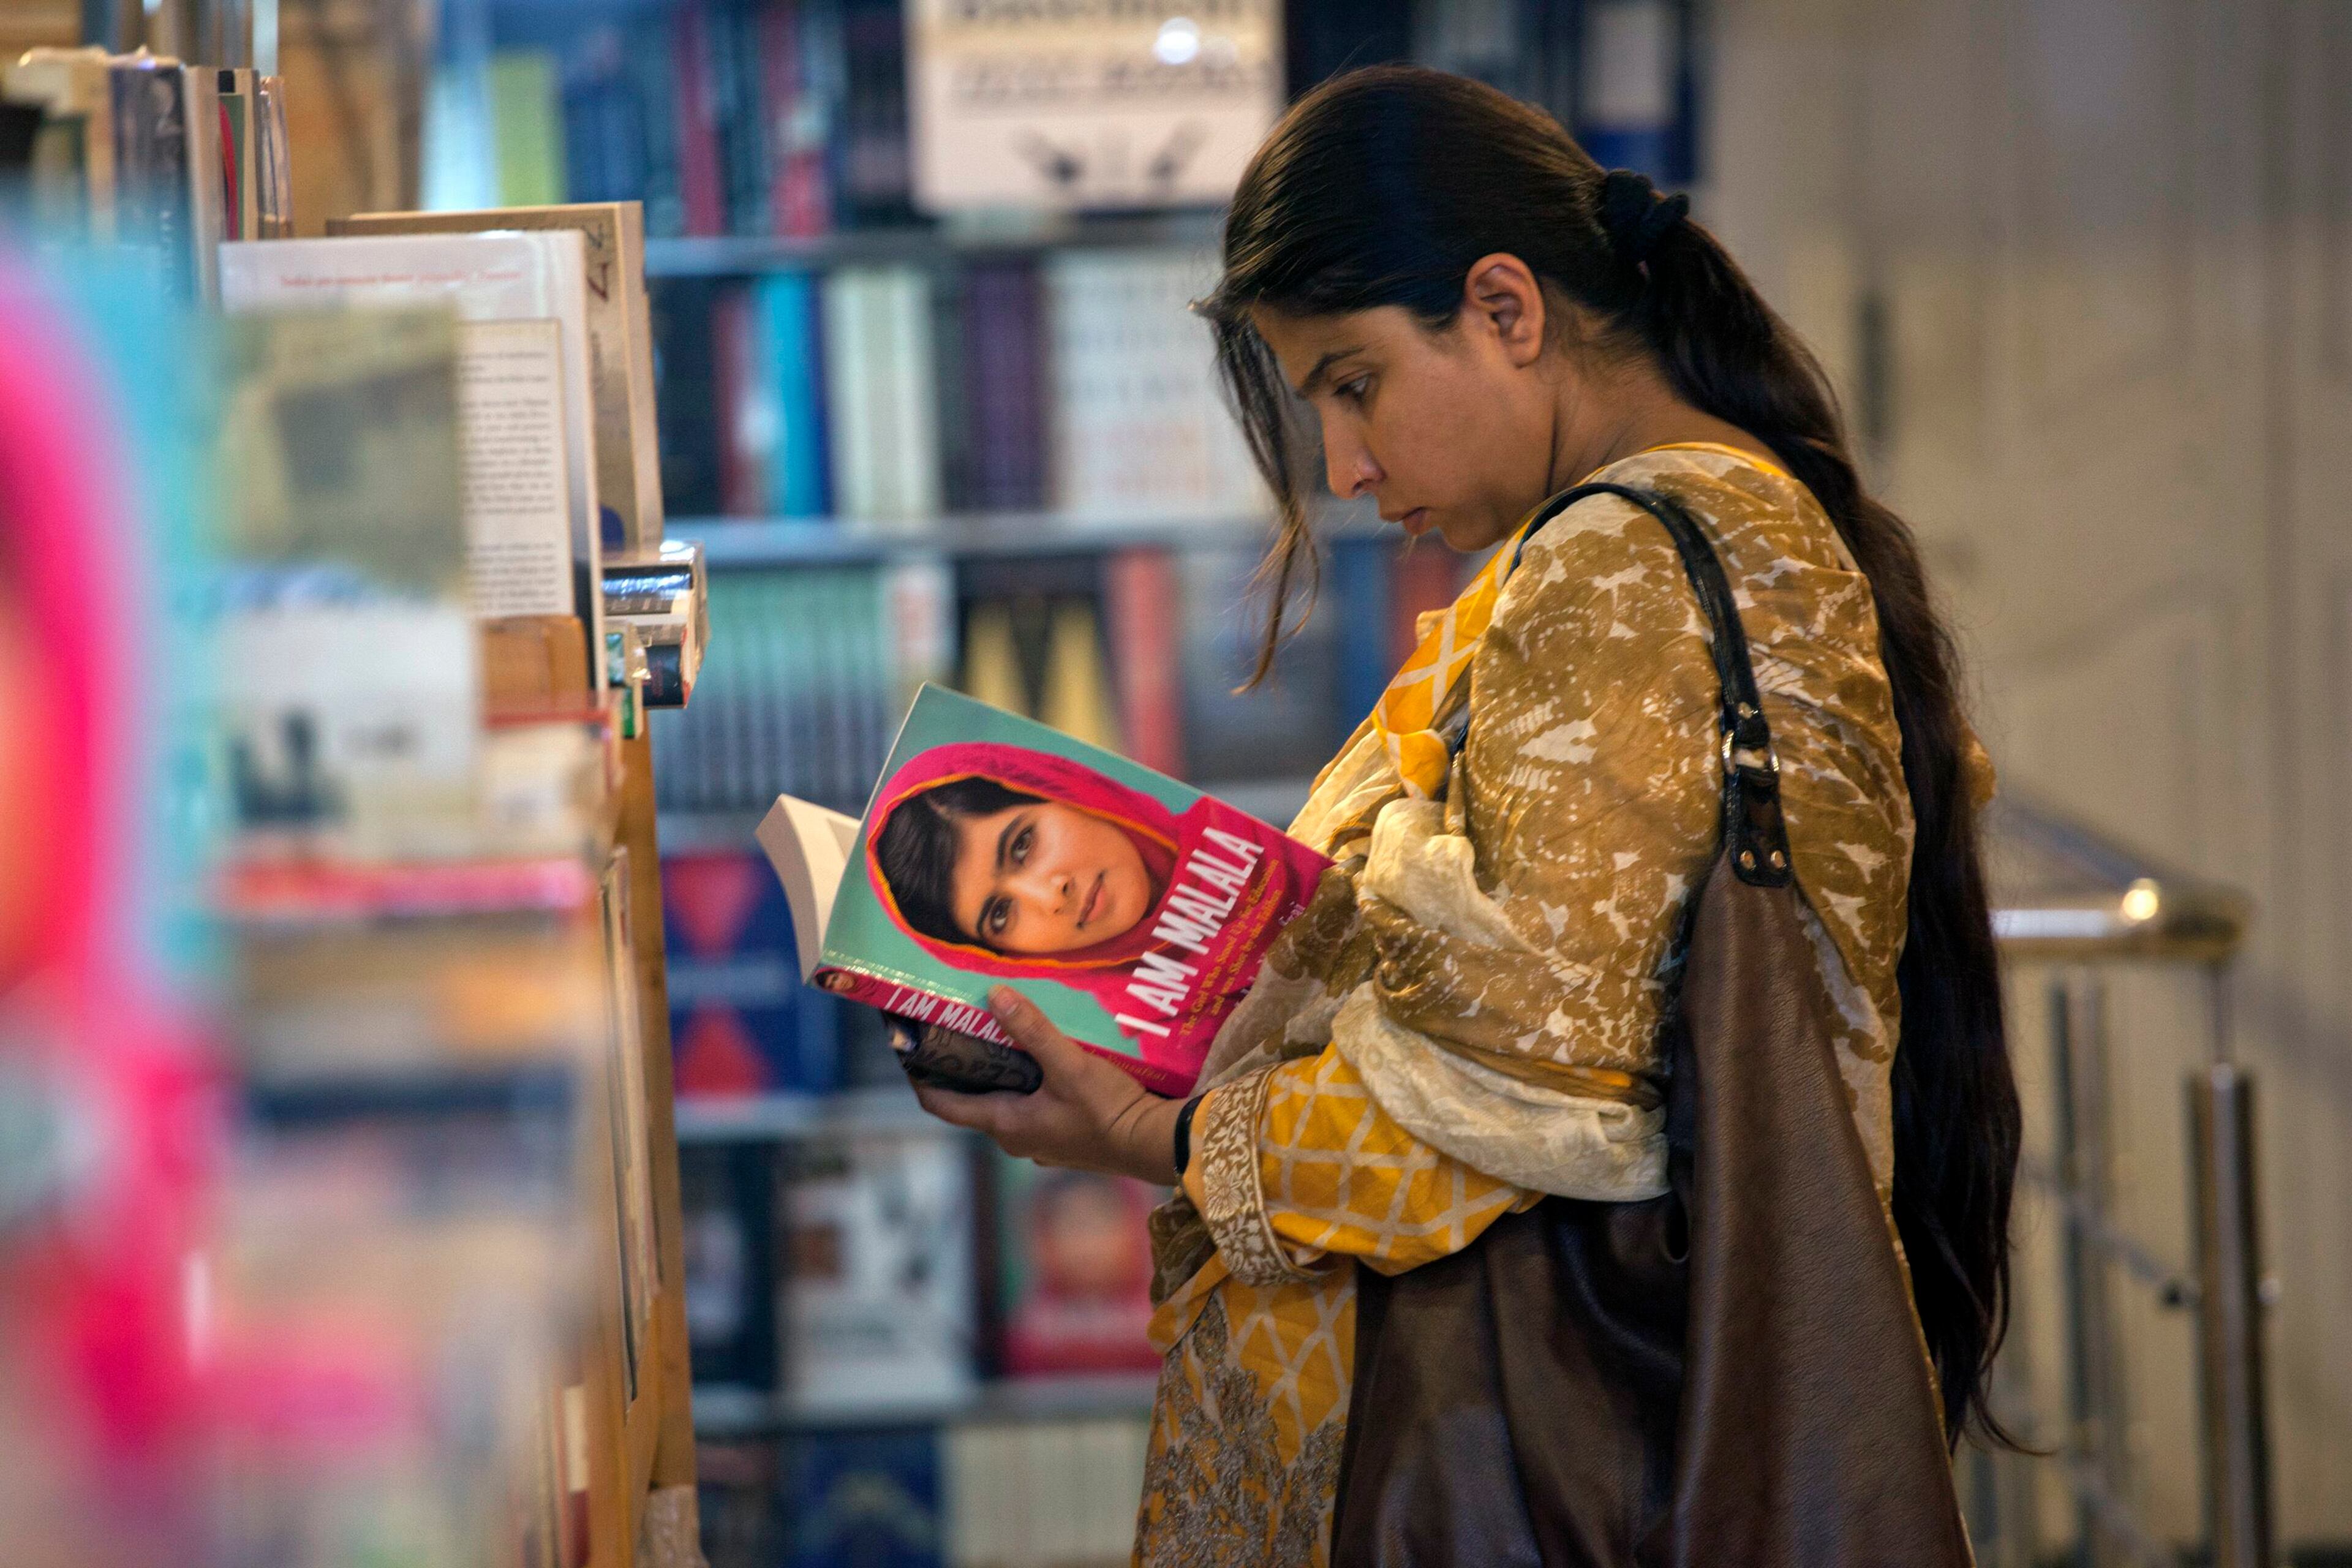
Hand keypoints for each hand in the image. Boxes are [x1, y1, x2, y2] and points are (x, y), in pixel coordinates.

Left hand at [909, 986, 1184, 1184]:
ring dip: (994, 1077)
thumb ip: (1033, 1030)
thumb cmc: (1108, 1110)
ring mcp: (1039, 1143)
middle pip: (971, 1103)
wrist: (1152, 1145)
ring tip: (997, 1037)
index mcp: (1005, 1124)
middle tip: (954, 1030)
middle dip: (960, 1070)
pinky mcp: (1062, 1140)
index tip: (908, 1050)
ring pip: (1002, 1106)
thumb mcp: (1070, 1064)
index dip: (920, 1079)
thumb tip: (993, 994)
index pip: (943, 1105)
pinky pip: (1028, 1110)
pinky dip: (1022, 1086)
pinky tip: (1039, 1062)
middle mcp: (1015, 1139)